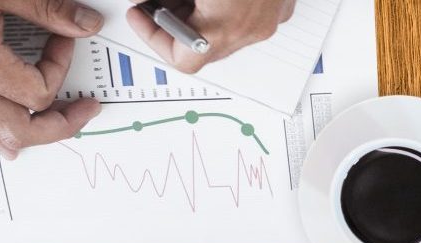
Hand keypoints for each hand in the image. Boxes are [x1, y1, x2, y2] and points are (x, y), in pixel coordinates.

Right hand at [0, 0, 104, 153]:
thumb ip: (46, 9)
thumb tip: (84, 23)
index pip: (39, 91)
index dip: (61, 67)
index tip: (64, 39)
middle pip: (23, 132)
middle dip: (60, 126)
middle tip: (83, 110)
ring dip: (29, 135)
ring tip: (53, 122)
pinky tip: (9, 126)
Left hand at [126, 0, 294, 74]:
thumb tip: (139, 0)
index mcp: (225, 25)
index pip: (182, 58)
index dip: (153, 36)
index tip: (140, 15)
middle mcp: (252, 28)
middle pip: (204, 43)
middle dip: (174, 20)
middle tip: (155, 0)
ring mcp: (270, 16)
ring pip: (227, 28)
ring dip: (199, 12)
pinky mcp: (281, 1)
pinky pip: (248, 13)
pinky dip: (226, 4)